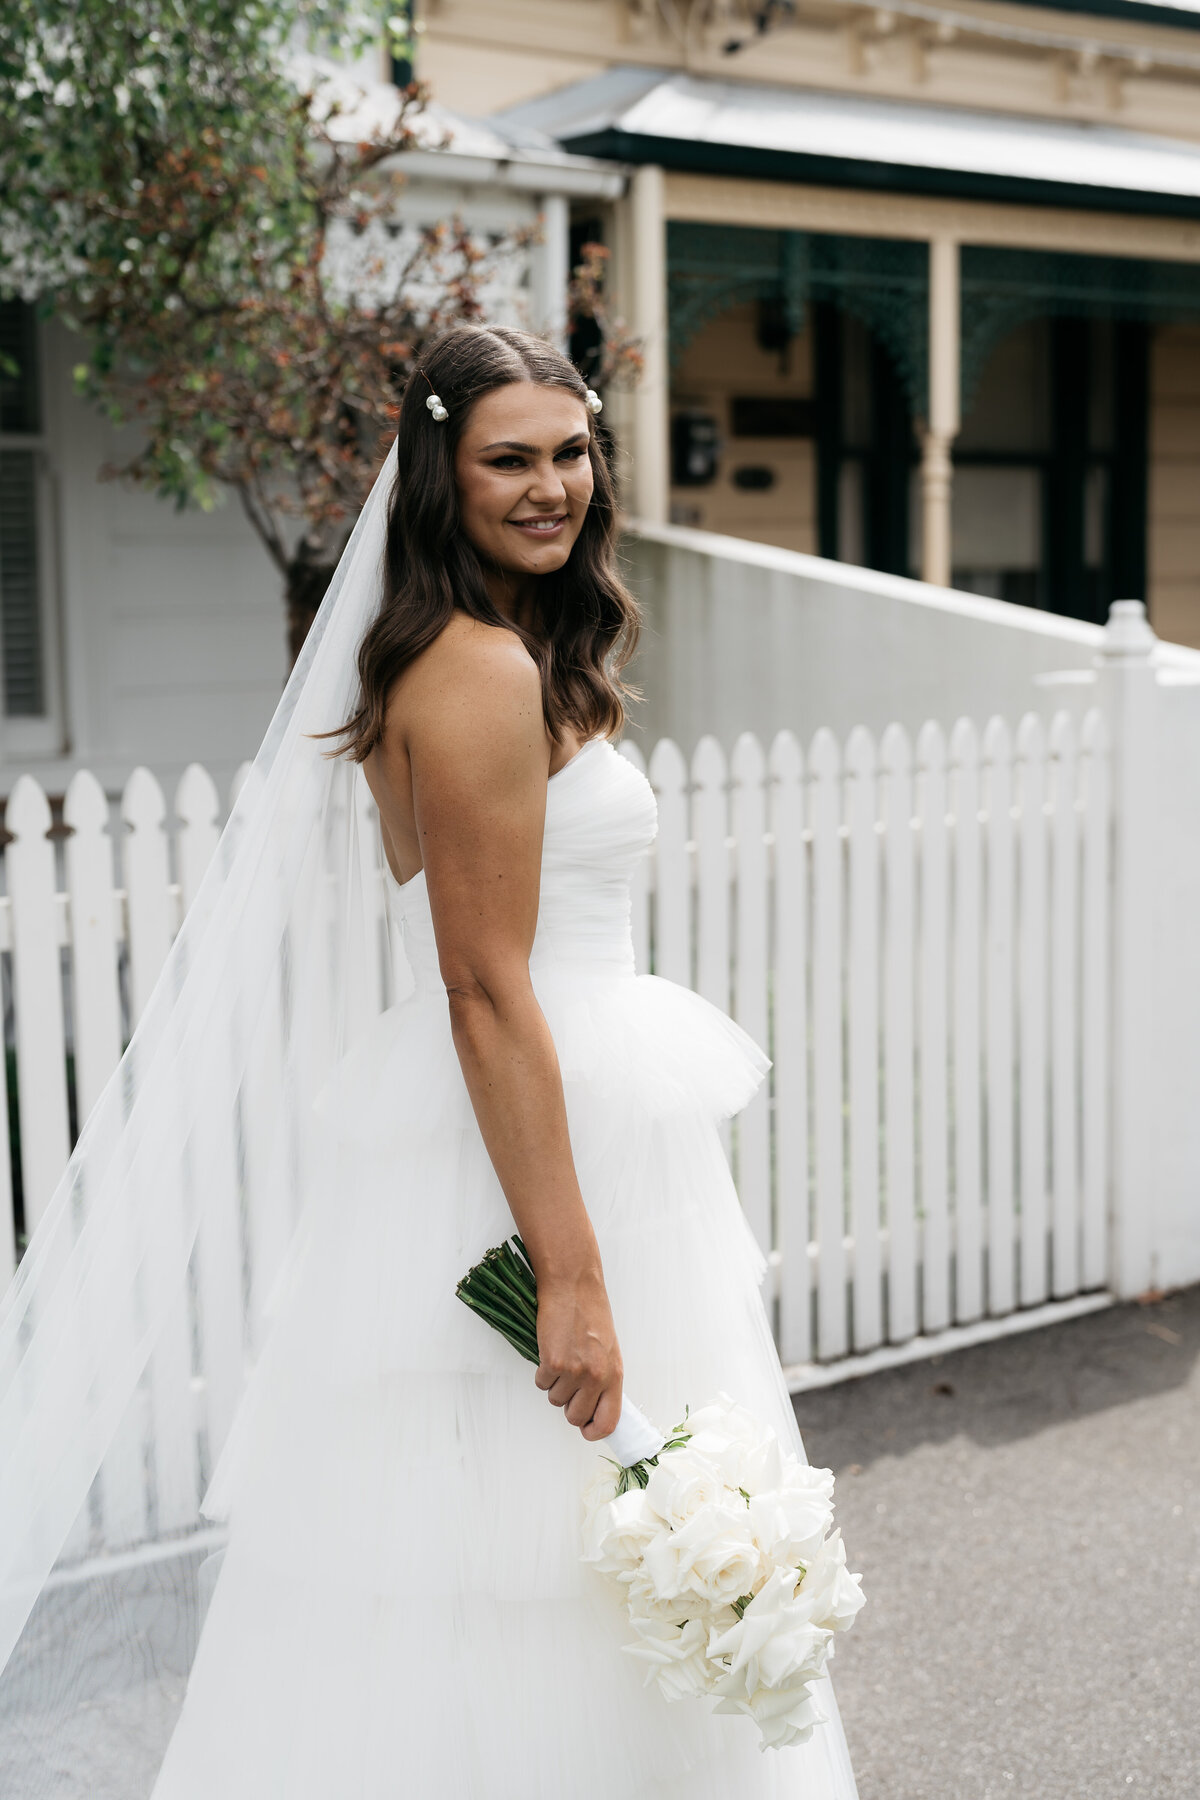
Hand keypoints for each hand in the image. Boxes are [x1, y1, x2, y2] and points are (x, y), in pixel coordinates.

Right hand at [534, 1270, 622, 1440]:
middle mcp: (596, 1377)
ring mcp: (574, 1371)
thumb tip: (594, 1407)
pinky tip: (550, 1351)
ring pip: (556, 1401)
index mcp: (615, 1374)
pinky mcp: (552, 1362)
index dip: (594, 1431)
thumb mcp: (608, 1349)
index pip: (609, 1421)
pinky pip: (541, 1384)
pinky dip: (542, 1372)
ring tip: (562, 1358)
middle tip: (568, 1385)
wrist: (573, 1286)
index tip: (586, 1430)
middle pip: (576, 1417)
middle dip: (568, 1406)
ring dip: (555, 1385)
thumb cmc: (591, 1313)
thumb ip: (604, 1379)